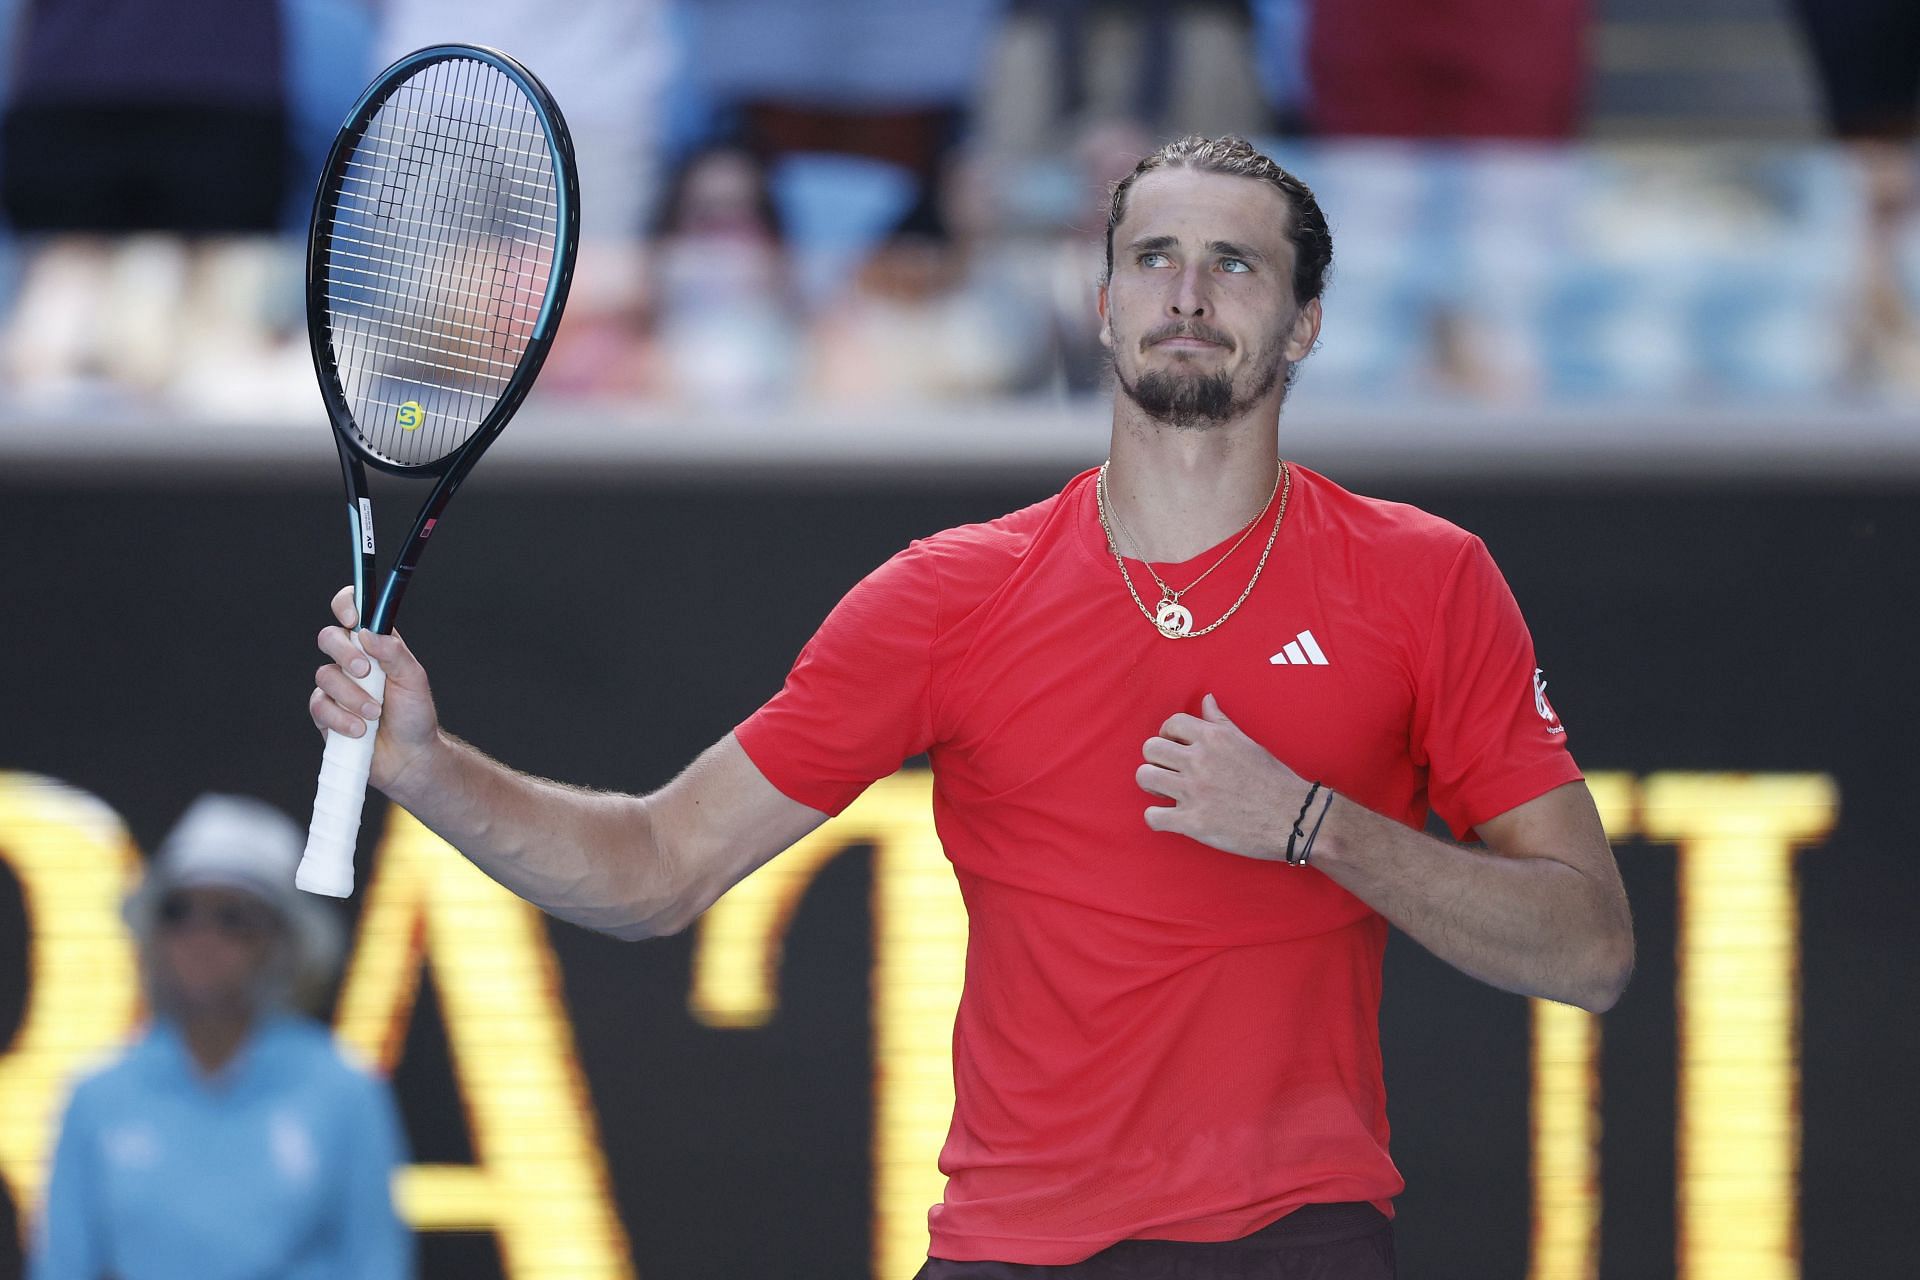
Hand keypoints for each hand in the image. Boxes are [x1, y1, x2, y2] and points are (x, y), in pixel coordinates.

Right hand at [310, 585, 440, 793]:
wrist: (409, 758)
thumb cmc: (415, 716)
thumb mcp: (414, 680)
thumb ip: (394, 653)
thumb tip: (368, 633)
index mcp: (375, 646)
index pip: (354, 612)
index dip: (347, 605)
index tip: (353, 618)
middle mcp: (352, 662)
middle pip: (329, 638)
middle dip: (345, 654)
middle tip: (365, 672)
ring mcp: (336, 687)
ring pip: (325, 675)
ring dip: (352, 696)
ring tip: (374, 713)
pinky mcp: (325, 713)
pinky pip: (320, 706)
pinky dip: (341, 718)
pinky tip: (360, 730)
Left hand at [1137, 693, 1307, 859]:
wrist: (1293, 817)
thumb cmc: (1273, 780)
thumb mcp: (1247, 742)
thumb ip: (1220, 722)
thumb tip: (1206, 699)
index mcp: (1213, 738)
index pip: (1171, 723)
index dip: (1168, 735)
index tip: (1175, 747)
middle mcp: (1199, 761)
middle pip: (1150, 749)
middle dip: (1157, 760)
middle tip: (1169, 771)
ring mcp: (1194, 791)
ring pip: (1145, 777)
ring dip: (1152, 785)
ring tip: (1166, 792)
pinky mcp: (1193, 822)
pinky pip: (1153, 816)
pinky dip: (1157, 818)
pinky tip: (1171, 817)